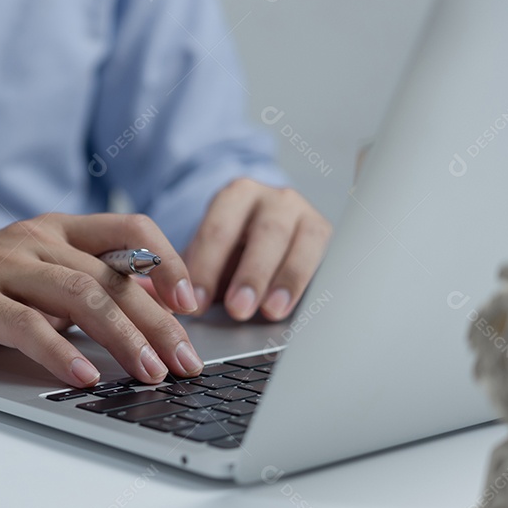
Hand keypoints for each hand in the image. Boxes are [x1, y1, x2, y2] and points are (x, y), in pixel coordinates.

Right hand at [0, 213, 204, 387]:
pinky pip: (27, 325)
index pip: (130, 231)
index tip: (193, 305)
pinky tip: (84, 377)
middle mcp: (31, 239)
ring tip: (150, 373)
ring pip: (79, 295)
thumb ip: (83, 287)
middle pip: (112, 275)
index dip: (169, 263)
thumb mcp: (34, 282)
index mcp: (54, 230)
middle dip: (158, 321)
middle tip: (186, 361)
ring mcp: (0, 266)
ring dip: (123, 338)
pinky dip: (61, 353)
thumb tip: (153, 310)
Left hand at [184, 179, 331, 320]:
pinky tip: (298, 306)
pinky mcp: (325, 234)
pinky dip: (309, 283)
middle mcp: (274, 198)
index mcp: (236, 195)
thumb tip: (183, 306)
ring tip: (270, 311)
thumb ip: (198, 276)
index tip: (196, 303)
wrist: (265, 235)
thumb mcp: (212, 255)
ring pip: (301, 243)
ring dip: (286, 280)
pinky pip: (325, 258)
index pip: (218, 229)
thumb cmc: (235, 249)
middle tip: (237, 309)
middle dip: (251, 275)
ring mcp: (304, 213)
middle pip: (265, 233)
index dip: (206, 268)